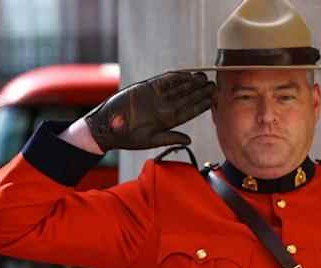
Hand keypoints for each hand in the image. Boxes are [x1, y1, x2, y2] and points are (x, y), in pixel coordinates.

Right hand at [84, 71, 215, 150]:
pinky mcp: (146, 88)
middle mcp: (164, 108)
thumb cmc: (127, 137)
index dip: (200, 106)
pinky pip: (163, 81)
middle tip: (212, 85)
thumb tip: (188, 140)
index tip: (212, 99)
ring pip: (177, 88)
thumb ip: (169, 138)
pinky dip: (174, 77)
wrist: (108, 126)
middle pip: (186, 98)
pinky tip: (186, 74)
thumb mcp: (150, 140)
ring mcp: (156, 97)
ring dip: (189, 82)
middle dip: (199, 91)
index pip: (189, 112)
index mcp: (167, 121)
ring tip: (202, 77)